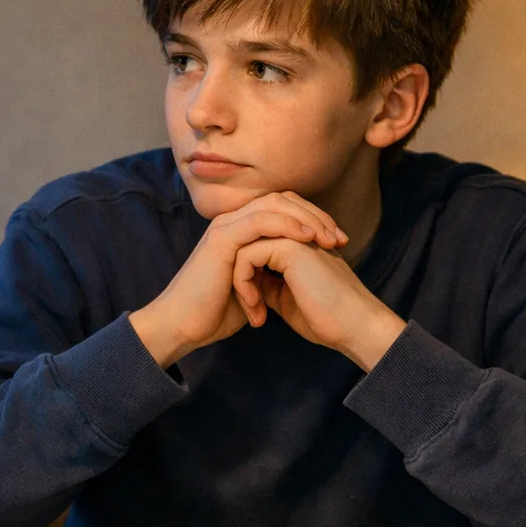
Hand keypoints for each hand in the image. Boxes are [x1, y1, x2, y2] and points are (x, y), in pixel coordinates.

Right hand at [130, 192, 346, 366]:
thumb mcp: (255, 288)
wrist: (185, 326)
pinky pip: (260, 221)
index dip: (314, 220)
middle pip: (283, 200)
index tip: (339, 242)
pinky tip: (307, 239)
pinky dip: (287, 226)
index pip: (284, 209)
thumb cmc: (216, 313)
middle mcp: (233, 221)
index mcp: (241, 230)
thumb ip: (272, 273)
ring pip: (274, 205)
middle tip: (340, 238)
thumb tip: (299, 276)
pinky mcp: (222, 238)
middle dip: (316, 216)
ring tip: (328, 239)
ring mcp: (226, 226)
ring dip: (307, 219)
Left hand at [231, 236, 405, 370]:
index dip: (246, 276)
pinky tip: (257, 307)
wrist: (354, 326)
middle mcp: (295, 232)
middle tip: (251, 308)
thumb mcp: (285, 297)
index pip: (254, 245)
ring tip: (254, 310)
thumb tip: (244, 278)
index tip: (255, 310)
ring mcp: (294, 235)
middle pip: (245, 241)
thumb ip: (265, 281)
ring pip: (241, 247)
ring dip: (239, 282)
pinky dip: (243, 283)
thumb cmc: (326, 317)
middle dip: (239, 274)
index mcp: (297, 243)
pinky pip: (247, 255)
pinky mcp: (290, 246)